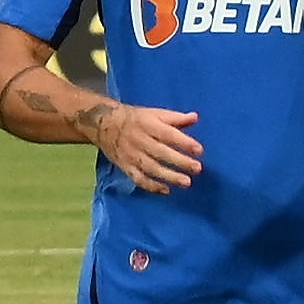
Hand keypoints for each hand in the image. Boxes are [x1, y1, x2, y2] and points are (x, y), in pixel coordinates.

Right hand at [80, 94, 205, 194]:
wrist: (104, 125)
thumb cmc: (136, 119)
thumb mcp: (154, 113)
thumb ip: (175, 118)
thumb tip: (195, 117)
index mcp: (148, 124)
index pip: (168, 134)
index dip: (184, 142)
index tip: (199, 150)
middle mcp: (139, 140)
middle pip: (161, 152)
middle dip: (180, 162)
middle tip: (197, 168)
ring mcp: (131, 155)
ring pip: (151, 168)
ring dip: (169, 176)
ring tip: (187, 182)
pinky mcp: (125, 167)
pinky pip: (138, 179)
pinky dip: (152, 186)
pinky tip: (166, 190)